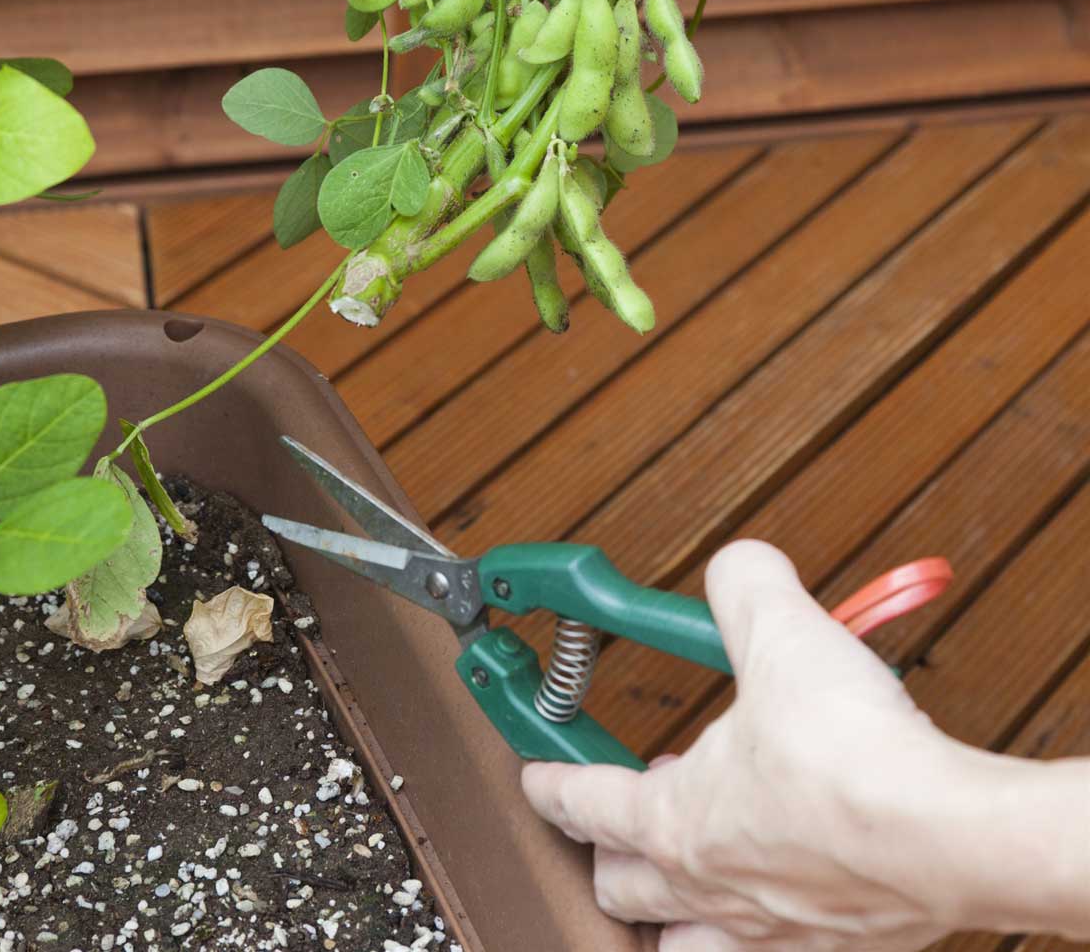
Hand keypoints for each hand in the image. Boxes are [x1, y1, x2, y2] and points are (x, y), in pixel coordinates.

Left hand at [523, 541, 1089, 950]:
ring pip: (684, 940)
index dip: (548, 776)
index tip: (532, 771)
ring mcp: (771, 930)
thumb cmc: (856, 759)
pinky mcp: (835, 948)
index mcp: (678, 818)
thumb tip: (739, 567)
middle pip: (621, 886)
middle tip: (617, 810)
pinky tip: (772, 906)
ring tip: (680, 872)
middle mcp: (713, 886)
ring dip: (671, 908)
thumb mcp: (781, 632)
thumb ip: (745, 586)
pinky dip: (754, 936)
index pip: (584, 800)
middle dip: (607, 848)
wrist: (949, 835)